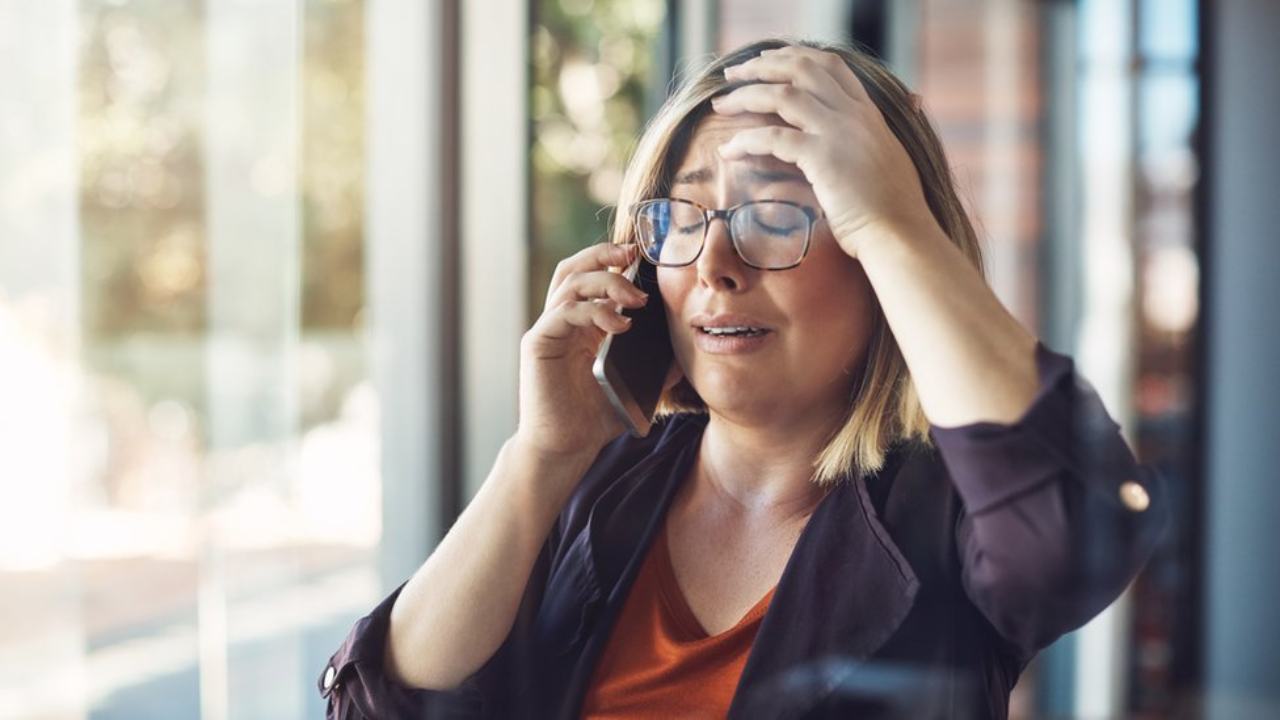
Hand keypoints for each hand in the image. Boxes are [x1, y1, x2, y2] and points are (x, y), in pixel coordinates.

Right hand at [515, 242, 647, 460]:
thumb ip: (655, 366)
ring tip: (636, 300)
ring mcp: (548, 330)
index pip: (591, 275)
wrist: (566, 447)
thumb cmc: (595, 418)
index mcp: (581, 324)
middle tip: (634, 255)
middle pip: (574, 268)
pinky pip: (563, 312)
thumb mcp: (634, 385)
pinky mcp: (538, 344)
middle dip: (603, 253)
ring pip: (570, 283)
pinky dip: (594, 311)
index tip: (643, 257)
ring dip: (606, 282)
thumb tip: (685, 351)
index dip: (612, 258)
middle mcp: (561, 321)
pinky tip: (619, 325)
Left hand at [712, 46, 935, 257]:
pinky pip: (773, 138)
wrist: (902, 235)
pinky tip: (728, 151)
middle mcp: (855, 115)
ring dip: (746, 96)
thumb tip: (882, 130)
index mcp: (869, 114)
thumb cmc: (894, 212)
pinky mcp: (823, 158)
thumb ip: (873, 142)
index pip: (831, 66)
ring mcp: (840, 133)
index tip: (766, 61)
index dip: (795, 56)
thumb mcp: (889, 163)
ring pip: (782, 95)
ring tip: (720, 105)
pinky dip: (745, 141)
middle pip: (802, 68)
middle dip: (762, 66)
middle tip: (733, 74)